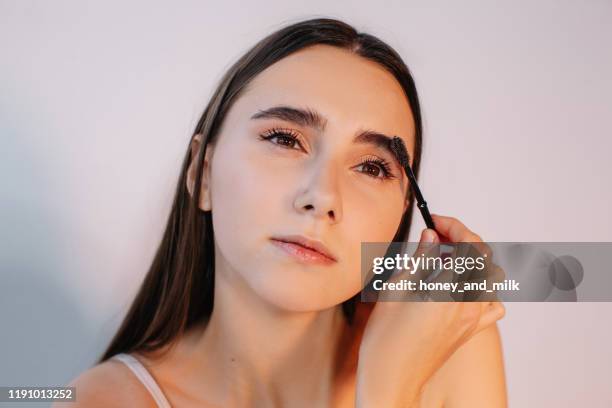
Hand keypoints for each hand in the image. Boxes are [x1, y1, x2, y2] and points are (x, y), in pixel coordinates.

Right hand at [355, 214, 505, 407]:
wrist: (392, 375)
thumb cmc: (386, 337)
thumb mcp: (396, 288)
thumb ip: (419, 258)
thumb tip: (430, 236)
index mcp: (449, 290)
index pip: (468, 246)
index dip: (453, 227)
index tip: (436, 222)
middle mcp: (469, 304)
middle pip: (484, 258)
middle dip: (464, 239)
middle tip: (438, 235)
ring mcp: (474, 318)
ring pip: (491, 279)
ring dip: (473, 261)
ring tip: (445, 259)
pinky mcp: (472, 330)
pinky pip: (492, 305)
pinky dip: (483, 288)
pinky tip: (459, 286)